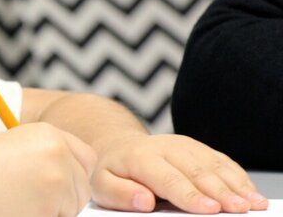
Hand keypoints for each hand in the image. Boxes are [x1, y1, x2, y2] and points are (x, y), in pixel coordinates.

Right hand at [0, 122, 96, 216]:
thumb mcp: (16, 148)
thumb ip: (50, 157)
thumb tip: (77, 183)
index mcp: (50, 133)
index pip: (86, 160)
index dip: (72, 176)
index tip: (52, 183)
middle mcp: (59, 153)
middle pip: (82, 188)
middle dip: (63, 199)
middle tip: (26, 198)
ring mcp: (57, 181)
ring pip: (71, 210)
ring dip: (50, 213)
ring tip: (15, 203)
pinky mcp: (50, 208)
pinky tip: (13, 211)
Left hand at [90, 134, 268, 213]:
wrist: (120, 148)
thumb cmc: (113, 174)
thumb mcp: (101, 186)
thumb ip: (119, 194)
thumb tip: (143, 201)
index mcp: (139, 157)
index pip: (168, 179)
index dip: (190, 195)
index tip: (210, 209)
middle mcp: (164, 146)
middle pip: (197, 172)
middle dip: (220, 192)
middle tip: (240, 210)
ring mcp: (184, 145)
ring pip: (213, 164)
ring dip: (235, 185)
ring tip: (253, 204)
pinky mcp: (198, 148)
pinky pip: (221, 161)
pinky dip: (237, 177)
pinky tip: (250, 192)